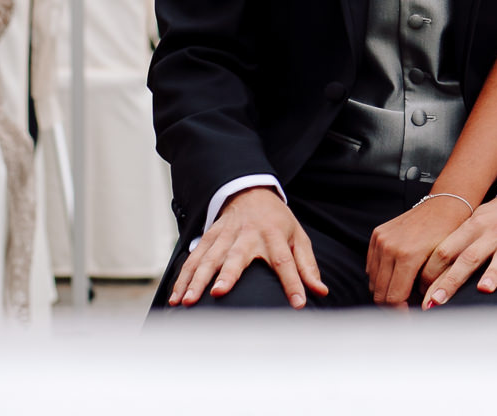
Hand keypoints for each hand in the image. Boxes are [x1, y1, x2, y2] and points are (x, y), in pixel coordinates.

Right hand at [171, 186, 326, 307]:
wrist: (250, 192)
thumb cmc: (277, 220)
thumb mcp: (298, 236)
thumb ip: (307, 265)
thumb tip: (320, 291)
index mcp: (275, 236)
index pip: (286, 261)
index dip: (293, 282)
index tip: (298, 303)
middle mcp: (248, 236)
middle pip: (237, 256)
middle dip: (228, 275)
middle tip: (219, 293)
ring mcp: (225, 236)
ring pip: (208, 259)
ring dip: (196, 280)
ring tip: (188, 301)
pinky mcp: (208, 237)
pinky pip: (192, 259)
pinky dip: (182, 278)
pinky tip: (176, 297)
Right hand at [367, 193, 472, 305]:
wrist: (446, 204)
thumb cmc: (451, 233)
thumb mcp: (444, 263)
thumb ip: (429, 287)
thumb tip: (421, 310)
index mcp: (407, 255)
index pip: (394, 298)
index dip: (401, 313)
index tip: (410, 319)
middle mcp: (389, 247)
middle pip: (380, 293)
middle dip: (393, 306)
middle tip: (406, 310)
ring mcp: (381, 239)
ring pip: (374, 281)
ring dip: (386, 291)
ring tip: (403, 293)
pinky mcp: (377, 234)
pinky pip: (371, 266)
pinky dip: (381, 276)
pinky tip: (396, 278)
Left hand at [417, 191, 496, 308]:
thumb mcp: (475, 222)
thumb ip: (457, 244)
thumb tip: (430, 276)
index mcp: (473, 226)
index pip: (447, 250)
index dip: (432, 272)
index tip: (421, 293)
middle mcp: (493, 232)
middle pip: (469, 257)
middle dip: (452, 280)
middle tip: (437, 300)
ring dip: (493, 273)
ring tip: (484, 289)